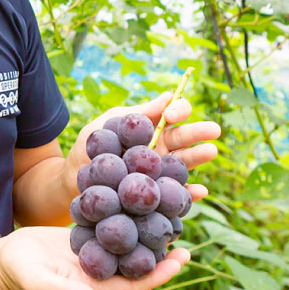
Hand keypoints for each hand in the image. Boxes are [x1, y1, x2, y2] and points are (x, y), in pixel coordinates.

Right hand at [0, 226, 190, 289]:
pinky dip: (125, 214)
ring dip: (146, 228)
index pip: (137, 282)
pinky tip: (134, 195)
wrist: (6, 257)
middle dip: (162, 248)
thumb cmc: (21, 273)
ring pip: (128, 240)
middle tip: (184, 228)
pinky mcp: (86, 234)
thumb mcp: (40, 282)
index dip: (160, 273)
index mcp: (96, 285)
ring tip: (167, 209)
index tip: (181, 258)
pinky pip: (111, 224)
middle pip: (139, 259)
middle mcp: (101, 268)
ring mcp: (94, 250)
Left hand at [66, 92, 220, 203]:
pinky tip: (200, 190)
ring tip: (211, 151)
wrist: (74, 179)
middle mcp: (159, 149)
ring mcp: (159, 170)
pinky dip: (189, 193)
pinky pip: (175, 194)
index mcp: (149, 128)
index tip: (172, 113)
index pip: (171, 114)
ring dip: (198, 157)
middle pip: (182, 138)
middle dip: (198, 132)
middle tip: (214, 129)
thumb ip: (136, 115)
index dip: (177, 110)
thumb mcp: (108, 124)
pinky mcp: (156, 193)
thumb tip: (167, 95)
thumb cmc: (90, 147)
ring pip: (183, 162)